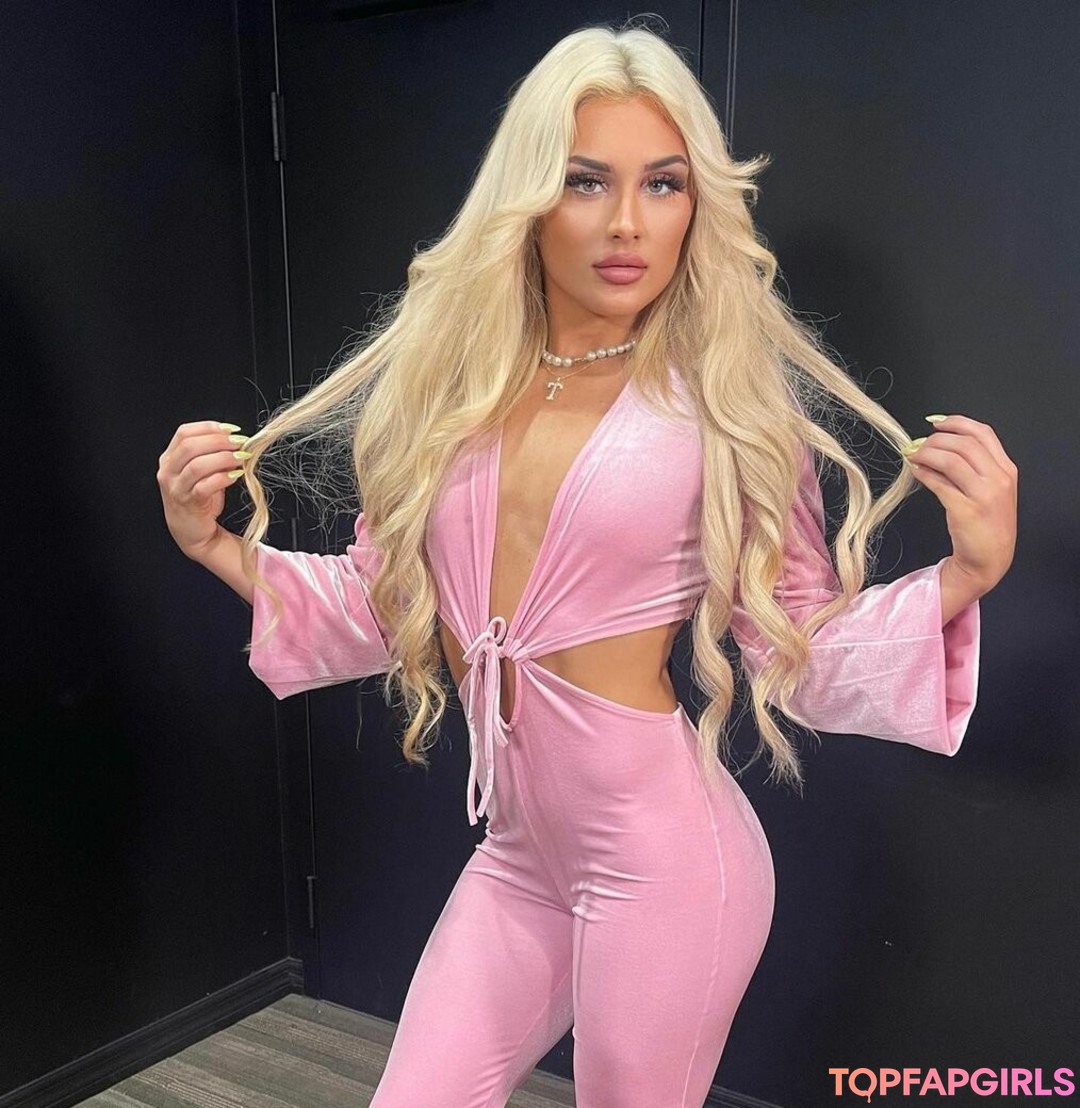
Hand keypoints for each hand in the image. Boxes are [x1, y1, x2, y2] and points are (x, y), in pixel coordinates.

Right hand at [157, 420, 249, 556]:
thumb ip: (213, 456)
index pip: (184, 432)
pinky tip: (236, 476)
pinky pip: (205, 486)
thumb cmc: (198, 498)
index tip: (232, 429)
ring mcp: (175, 488)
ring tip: (241, 458)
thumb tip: (237, 442)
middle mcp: (168, 471)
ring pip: (197, 465)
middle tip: (240, 443)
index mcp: (169, 458)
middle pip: (190, 446)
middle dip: (219, 441)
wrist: (192, 531)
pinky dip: (223, 478)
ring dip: (224, 458)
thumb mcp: (202, 472)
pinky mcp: (188, 503)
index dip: (209, 427)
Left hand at [903, 414, 1016, 601]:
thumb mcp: (989, 489)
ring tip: (913, 456)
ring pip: (950, 460)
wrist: (990, 557)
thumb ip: (971, 466)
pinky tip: (916, 472)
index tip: (936, 423)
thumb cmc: (986, 523)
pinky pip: (939, 483)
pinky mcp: (966, 510)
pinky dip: (924, 474)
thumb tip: (936, 446)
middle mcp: (999, 479)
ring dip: (926, 454)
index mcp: (1006, 470)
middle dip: (935, 441)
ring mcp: (984, 495)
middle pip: (963, 444)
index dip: (957, 423)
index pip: (983, 433)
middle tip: (917, 445)